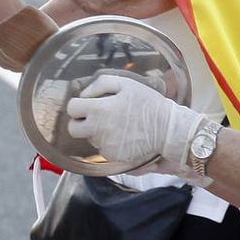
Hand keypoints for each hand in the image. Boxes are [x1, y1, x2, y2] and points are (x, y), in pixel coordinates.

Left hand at [66, 74, 204, 170]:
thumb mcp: (126, 83)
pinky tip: (123, 136)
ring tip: (116, 125)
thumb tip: (84, 94)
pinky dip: (109, 143)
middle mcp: (98, 129)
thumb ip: (101, 84)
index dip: (78, 105)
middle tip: (94, 117)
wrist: (167, 128)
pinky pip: (103, 149)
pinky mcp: (113, 156)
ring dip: (97, 132)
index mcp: (99, 109)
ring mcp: (105, 145)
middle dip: (80, 122)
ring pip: (89, 139)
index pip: (72, 108)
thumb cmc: (148, 103)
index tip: (87, 104)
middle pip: (73, 129)